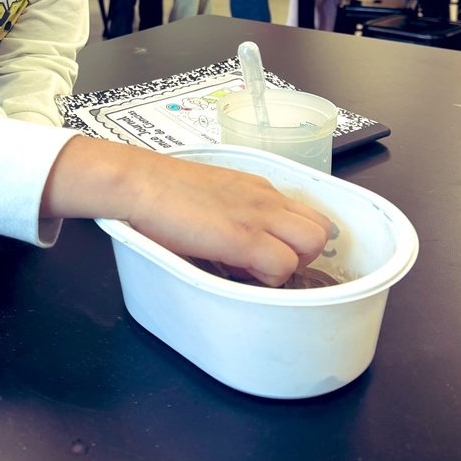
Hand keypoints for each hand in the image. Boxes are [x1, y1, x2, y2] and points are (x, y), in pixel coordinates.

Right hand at [43, 138, 331, 286]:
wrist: (139, 182)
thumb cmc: (162, 192)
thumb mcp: (212, 195)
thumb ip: (236, 213)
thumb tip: (243, 248)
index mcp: (259, 188)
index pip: (307, 213)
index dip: (296, 240)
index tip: (273, 253)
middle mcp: (266, 198)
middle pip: (321, 229)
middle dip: (303, 254)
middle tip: (269, 265)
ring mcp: (258, 215)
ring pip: (313, 244)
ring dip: (291, 265)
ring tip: (256, 272)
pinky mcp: (243, 237)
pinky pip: (283, 265)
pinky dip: (269, 279)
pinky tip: (240, 275)